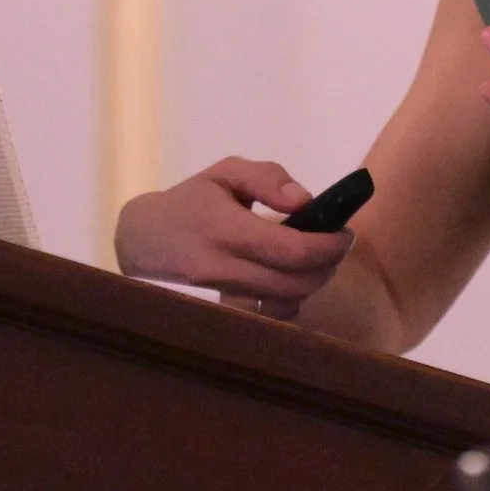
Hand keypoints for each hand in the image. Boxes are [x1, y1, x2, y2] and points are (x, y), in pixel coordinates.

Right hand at [113, 157, 355, 319]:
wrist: (143, 241)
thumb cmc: (190, 201)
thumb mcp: (225, 173)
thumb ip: (267, 178)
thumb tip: (306, 201)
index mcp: (224, 229)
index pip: (290, 249)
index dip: (328, 245)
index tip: (346, 234)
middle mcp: (222, 268)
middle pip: (294, 283)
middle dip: (327, 265)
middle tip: (338, 245)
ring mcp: (220, 296)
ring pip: (284, 304)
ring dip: (311, 284)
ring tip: (317, 260)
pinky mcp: (221, 313)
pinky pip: (267, 317)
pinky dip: (289, 302)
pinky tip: (291, 280)